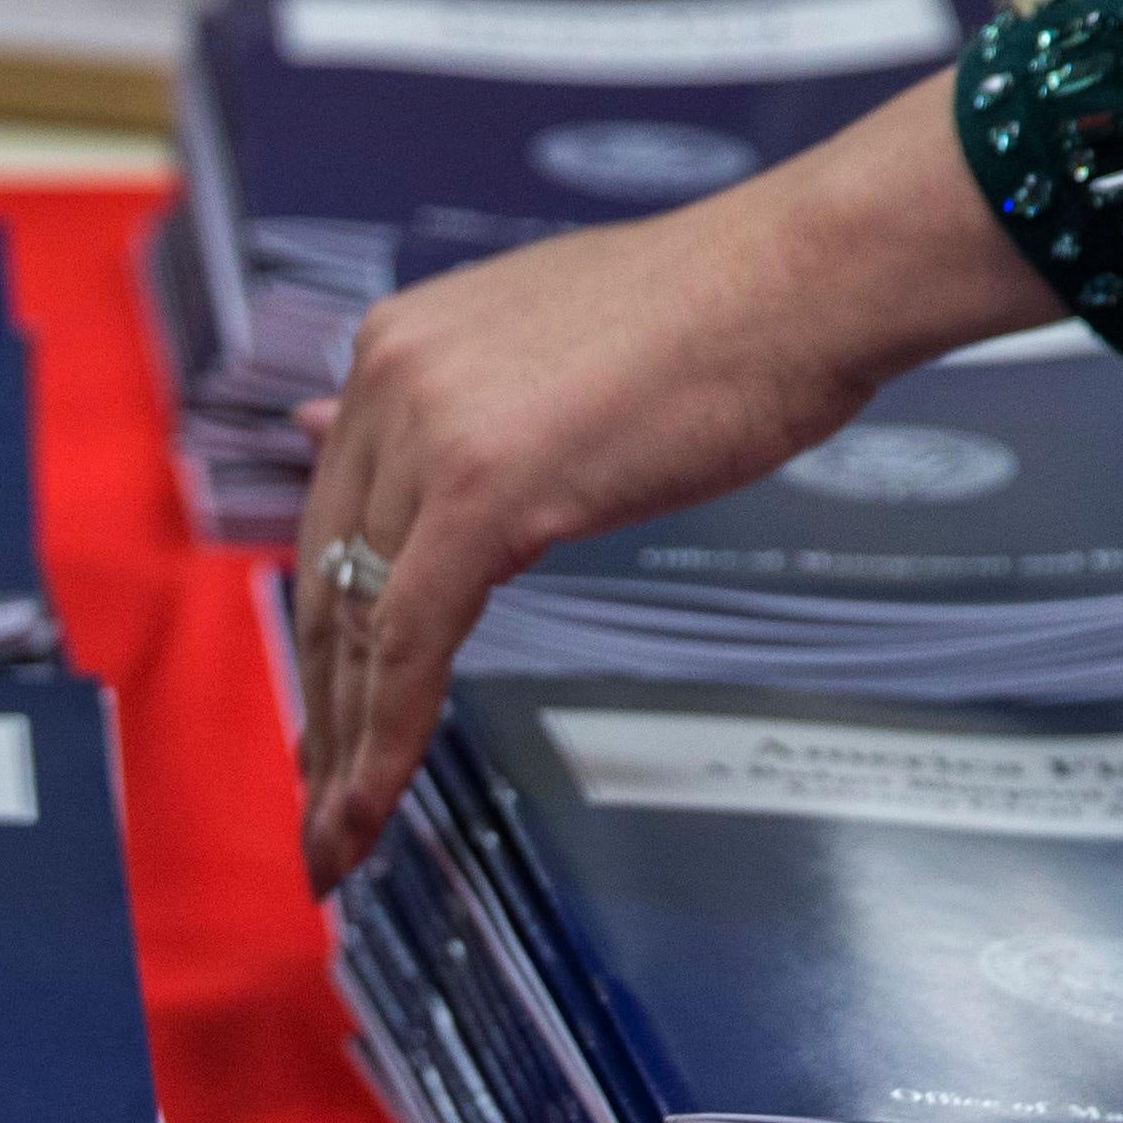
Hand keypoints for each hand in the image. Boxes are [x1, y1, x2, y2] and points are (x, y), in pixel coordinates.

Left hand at [291, 79, 1058, 888]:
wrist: (807, 279)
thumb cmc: (718, 321)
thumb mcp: (544, 357)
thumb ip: (440, 412)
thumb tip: (315, 422)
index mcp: (398, 348)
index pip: (337, 522)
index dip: (326, 638)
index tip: (323, 722)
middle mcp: (390, 380)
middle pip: (330, 582)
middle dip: (322, 712)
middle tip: (316, 811)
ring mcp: (431, 431)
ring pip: (359, 626)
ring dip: (344, 750)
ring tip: (336, 843)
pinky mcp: (481, 489)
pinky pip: (410, 643)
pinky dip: (387, 740)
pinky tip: (370, 811)